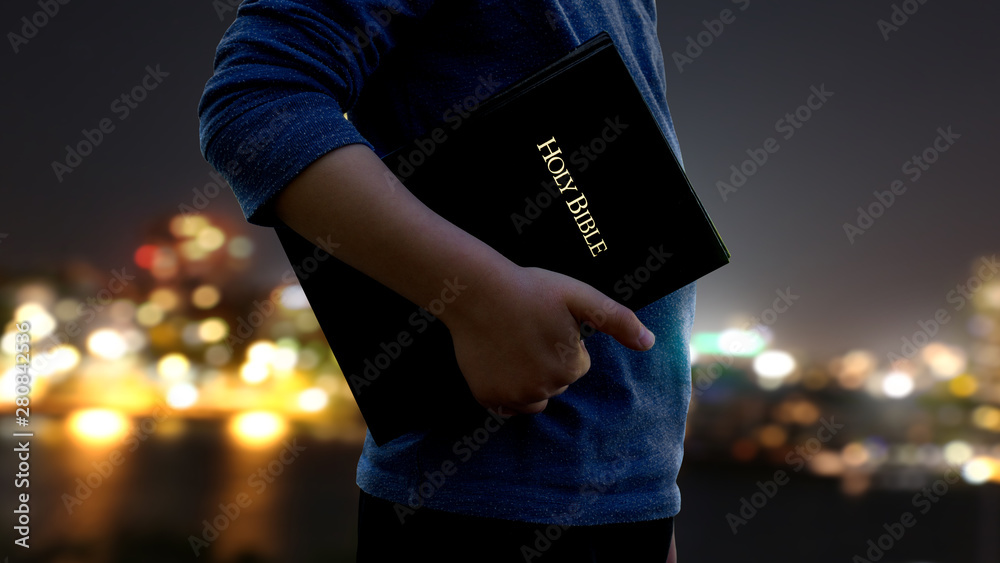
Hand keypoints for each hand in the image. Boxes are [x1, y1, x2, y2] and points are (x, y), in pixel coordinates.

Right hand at [442, 264, 654, 413]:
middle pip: (556, 382)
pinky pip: (506, 404)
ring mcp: (513, 396)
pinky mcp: (487, 397)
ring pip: (533, 396)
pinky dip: (505, 389)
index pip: (576, 366)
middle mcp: (543, 389)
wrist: (477, 290)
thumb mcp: (579, 296)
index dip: (563, 342)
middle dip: (547, 361)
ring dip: (528, 378)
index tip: (546, 322)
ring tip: (514, 345)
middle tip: (528, 331)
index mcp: (570, 368)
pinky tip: (499, 362)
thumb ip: (616, 320)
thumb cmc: (530, 289)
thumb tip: (649, 342)